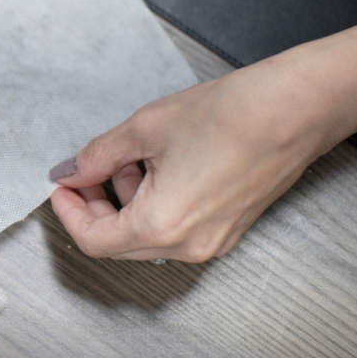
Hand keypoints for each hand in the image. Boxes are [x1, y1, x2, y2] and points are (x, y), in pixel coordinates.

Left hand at [48, 59, 336, 262]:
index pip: (94, 241)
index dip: (69, 212)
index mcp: (162, 227)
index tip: (62, 184)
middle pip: (118, 243)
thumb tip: (69, 171)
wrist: (294, 110)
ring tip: (131, 154)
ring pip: (147, 236)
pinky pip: (175, 228)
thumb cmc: (227, 116)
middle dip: (95, 206)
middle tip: (88, 168)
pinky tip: (159, 164)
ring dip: (126, 201)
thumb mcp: (143, 129)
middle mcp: (188, 247)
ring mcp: (212, 242)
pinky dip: (154, 203)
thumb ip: (97, 156)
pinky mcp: (228, 230)